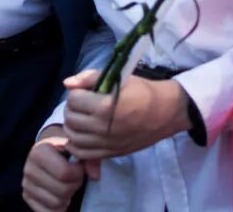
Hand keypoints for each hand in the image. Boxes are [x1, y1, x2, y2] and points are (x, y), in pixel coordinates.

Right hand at [22, 126, 89, 210]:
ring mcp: (26, 184)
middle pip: (62, 190)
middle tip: (75, 178)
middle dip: (75, 185)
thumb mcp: (76, 147)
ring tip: (67, 185)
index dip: (78, 173)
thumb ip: (89, 159)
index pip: (65, 173)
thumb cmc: (64, 148)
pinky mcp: (27, 197)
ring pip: (56, 203)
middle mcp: (29, 168)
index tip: (79, 167)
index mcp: (39, 151)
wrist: (47, 149)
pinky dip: (59, 208)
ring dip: (67, 197)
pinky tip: (60, 195)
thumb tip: (95, 176)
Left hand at [62, 69, 190, 161]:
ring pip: (73, 137)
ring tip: (81, 118)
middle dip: (72, 108)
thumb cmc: (143, 91)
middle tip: (81, 104)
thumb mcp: (119, 77)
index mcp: (104, 106)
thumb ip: (90, 78)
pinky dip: (76, 145)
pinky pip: (83, 154)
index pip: (73, 100)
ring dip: (72, 126)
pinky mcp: (111, 153)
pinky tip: (81, 135)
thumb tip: (67, 84)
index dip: (76, 93)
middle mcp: (103, 127)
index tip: (85, 92)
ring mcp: (106, 143)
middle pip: (71, 119)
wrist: (166, 112)